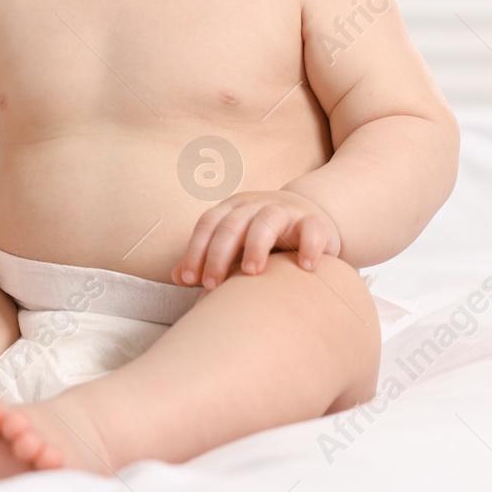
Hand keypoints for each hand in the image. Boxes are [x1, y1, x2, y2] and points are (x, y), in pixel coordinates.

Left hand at [172, 190, 341, 287]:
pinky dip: (309, 246)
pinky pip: (312, 229)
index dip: (195, 250)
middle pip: (232, 225)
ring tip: (252, 273)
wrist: (309, 216)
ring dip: (257, 245)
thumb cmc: (262, 238)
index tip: (191, 280)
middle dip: (219, 255)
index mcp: (231, 209)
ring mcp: (286, 211)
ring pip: (268, 221)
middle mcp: (255, 205)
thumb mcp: (233, 244)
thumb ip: (208, 259)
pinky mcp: (314, 221)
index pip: (207, 224)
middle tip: (212, 286)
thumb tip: (178, 278)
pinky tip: (305, 268)